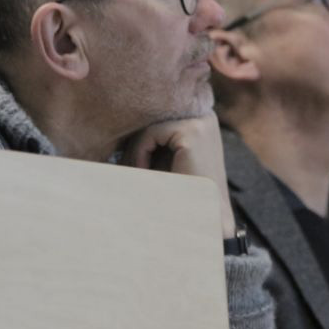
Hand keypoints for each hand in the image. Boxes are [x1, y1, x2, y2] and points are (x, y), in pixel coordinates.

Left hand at [122, 116, 236, 237]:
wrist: (208, 214)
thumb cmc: (185, 188)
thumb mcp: (169, 158)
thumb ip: (154, 140)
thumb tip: (120, 126)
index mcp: (202, 117)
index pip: (160, 116)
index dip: (141, 138)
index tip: (131, 162)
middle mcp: (205, 114)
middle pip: (154, 118)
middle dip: (137, 143)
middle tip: (126, 167)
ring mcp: (200, 121)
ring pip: (150, 126)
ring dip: (136, 150)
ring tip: (136, 172)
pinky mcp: (191, 131)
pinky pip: (151, 133)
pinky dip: (140, 152)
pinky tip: (142, 171)